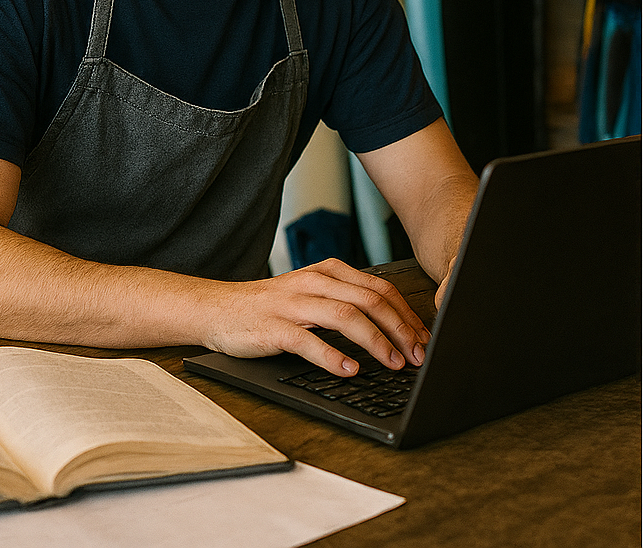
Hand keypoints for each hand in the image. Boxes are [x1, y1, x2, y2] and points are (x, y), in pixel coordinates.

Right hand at [198, 257, 429, 375]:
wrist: (218, 309)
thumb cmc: (271, 307)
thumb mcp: (313, 293)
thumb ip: (347, 301)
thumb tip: (392, 326)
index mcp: (331, 272)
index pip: (381, 290)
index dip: (407, 315)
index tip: (424, 338)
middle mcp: (316, 282)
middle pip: (371, 301)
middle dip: (400, 329)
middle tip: (417, 354)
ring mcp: (294, 303)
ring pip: (346, 316)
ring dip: (376, 342)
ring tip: (393, 362)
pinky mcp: (274, 327)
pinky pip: (309, 341)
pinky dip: (333, 356)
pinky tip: (350, 370)